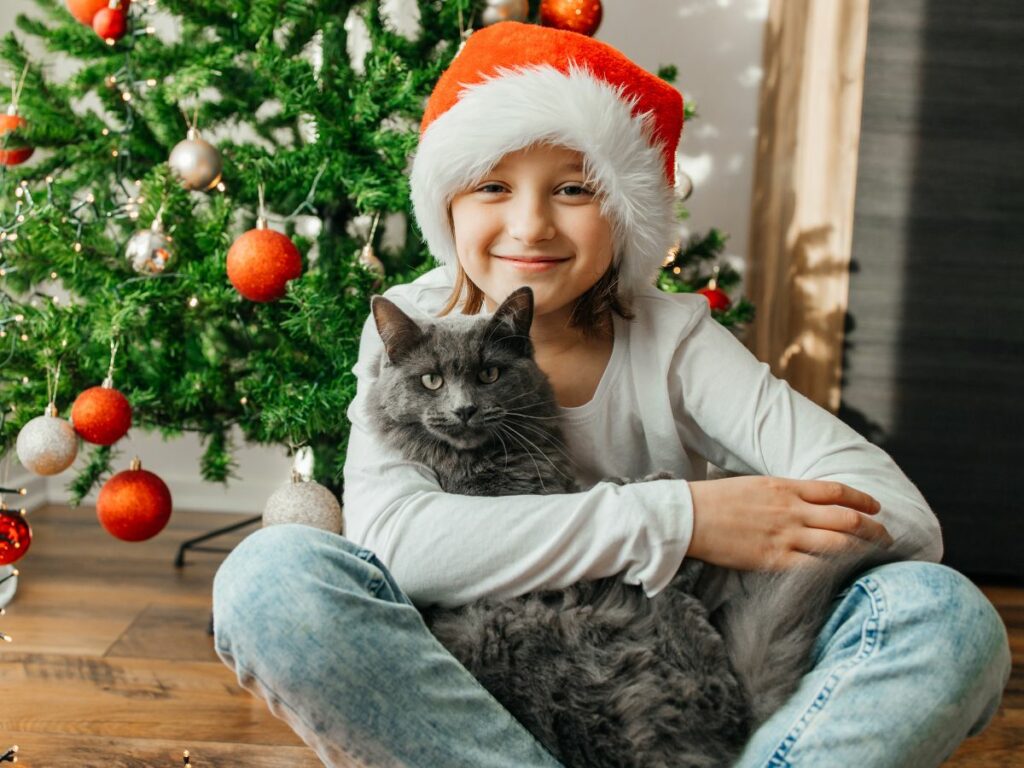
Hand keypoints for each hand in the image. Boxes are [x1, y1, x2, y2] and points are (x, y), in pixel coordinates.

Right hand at [686, 476, 892, 570]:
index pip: (836, 491)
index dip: (862, 500)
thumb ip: (783, 494)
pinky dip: (835, 572)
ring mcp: (785, 536)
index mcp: (786, 487)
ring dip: (863, 552)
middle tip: (888, 539)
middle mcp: (792, 510)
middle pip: (847, 519)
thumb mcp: (755, 486)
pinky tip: (847, 576)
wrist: (689, 516)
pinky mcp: (773, 560)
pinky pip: (814, 567)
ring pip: (839, 544)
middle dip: (874, 530)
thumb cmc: (716, 501)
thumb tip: (806, 503)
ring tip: (876, 560)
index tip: (877, 508)